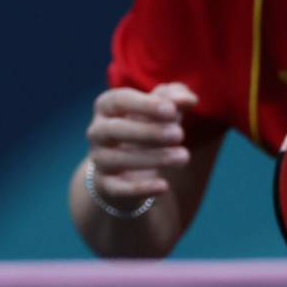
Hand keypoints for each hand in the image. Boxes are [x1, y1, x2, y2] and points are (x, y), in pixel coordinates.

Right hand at [86, 81, 200, 206]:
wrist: (129, 166)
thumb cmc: (149, 126)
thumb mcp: (162, 108)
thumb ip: (175, 98)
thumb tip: (188, 100)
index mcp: (107, 106)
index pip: (120, 100)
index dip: (145, 105)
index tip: (172, 111)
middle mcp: (97, 131)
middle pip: (115, 129)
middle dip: (148, 132)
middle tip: (180, 135)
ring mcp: (99, 159)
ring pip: (117, 159)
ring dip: (152, 158)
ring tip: (183, 157)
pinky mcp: (105, 185)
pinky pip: (118, 188)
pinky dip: (140, 188)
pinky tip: (164, 186)